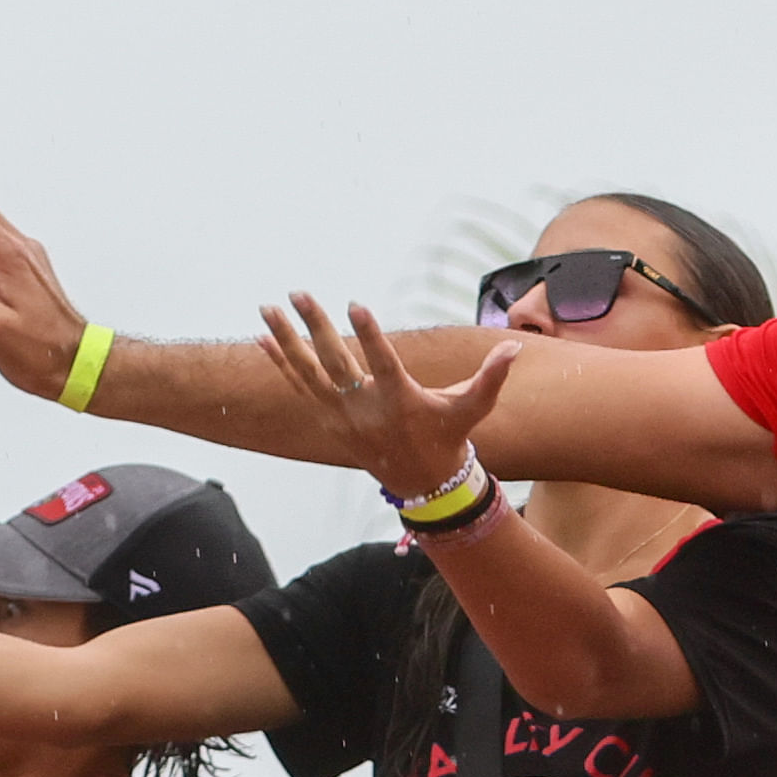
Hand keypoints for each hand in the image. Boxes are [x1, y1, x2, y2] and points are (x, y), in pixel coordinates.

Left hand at [260, 293, 514, 502]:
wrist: (421, 483)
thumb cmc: (448, 437)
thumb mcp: (472, 409)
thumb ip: (491, 377)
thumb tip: (513, 346)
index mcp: (400, 400)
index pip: (382, 363)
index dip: (370, 335)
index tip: (356, 305)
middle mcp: (365, 408)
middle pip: (335, 362)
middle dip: (316, 326)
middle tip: (300, 293)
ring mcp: (342, 414)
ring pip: (308, 372)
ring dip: (286, 339)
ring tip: (268, 307)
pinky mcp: (329, 418)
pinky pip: (299, 385)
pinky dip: (281, 361)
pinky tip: (262, 336)